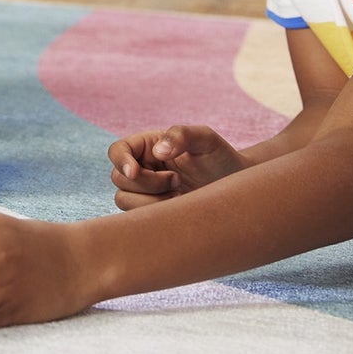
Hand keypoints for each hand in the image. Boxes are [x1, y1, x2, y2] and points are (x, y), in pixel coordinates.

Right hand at [108, 124, 245, 209]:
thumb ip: (182, 135)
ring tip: (179, 195)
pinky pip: (137, 218)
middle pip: (119, 178)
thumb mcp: (206, 140)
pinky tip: (177, 207)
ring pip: (124, 200)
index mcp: (147, 146)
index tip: (136, 171)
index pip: (117, 150)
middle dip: (147, 183)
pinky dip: (156, 215)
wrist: (234, 188)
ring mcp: (143, 192)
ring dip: (151, 201)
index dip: (121, 161)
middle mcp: (140, 168)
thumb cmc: (220, 159)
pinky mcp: (149, 212)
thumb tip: (158, 152)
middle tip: (177, 180)